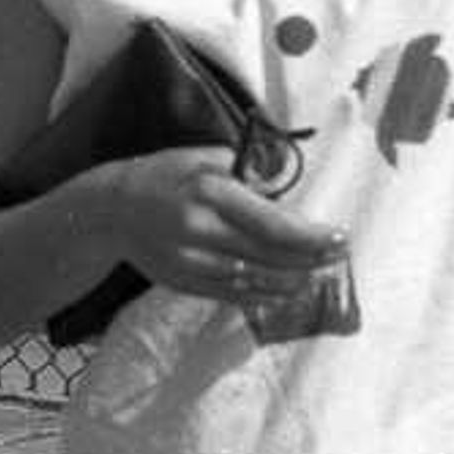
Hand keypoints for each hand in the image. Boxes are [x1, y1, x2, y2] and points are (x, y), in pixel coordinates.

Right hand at [93, 150, 342, 323]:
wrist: (113, 210)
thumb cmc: (166, 175)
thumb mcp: (205, 158)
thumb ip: (249, 175)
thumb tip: (288, 194)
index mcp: (210, 192)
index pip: (272, 223)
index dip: (311, 236)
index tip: (338, 236)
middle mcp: (201, 231)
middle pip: (270, 256)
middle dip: (312, 259)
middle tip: (340, 255)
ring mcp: (192, 262)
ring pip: (256, 281)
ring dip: (295, 281)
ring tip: (322, 275)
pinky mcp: (185, 282)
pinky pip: (235, 295)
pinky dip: (267, 295)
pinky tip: (290, 290)